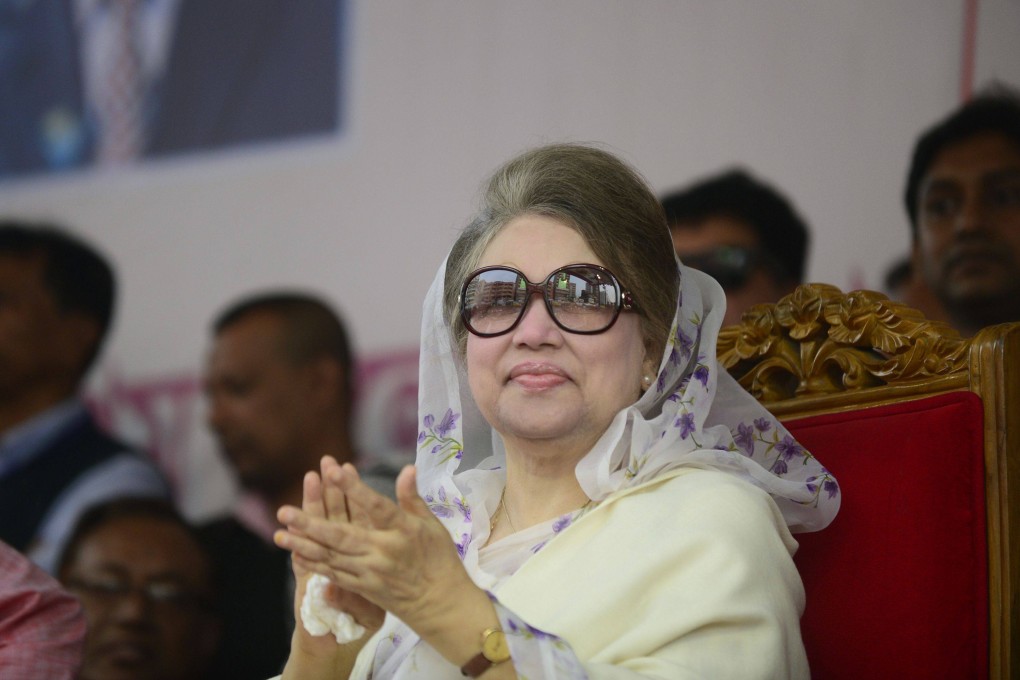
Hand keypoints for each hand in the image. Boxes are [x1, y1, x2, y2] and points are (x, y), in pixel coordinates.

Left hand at [276, 462, 477, 639]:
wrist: (441, 605)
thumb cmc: (440, 559)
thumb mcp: (433, 525)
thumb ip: (413, 499)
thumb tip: (407, 468)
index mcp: (402, 531)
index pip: (375, 506)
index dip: (354, 488)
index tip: (334, 471)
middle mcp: (383, 552)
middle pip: (341, 536)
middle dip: (310, 524)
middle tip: (284, 511)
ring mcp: (371, 573)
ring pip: (332, 557)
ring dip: (304, 545)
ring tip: (279, 535)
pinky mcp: (364, 589)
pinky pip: (335, 575)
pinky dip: (315, 566)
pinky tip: (296, 556)